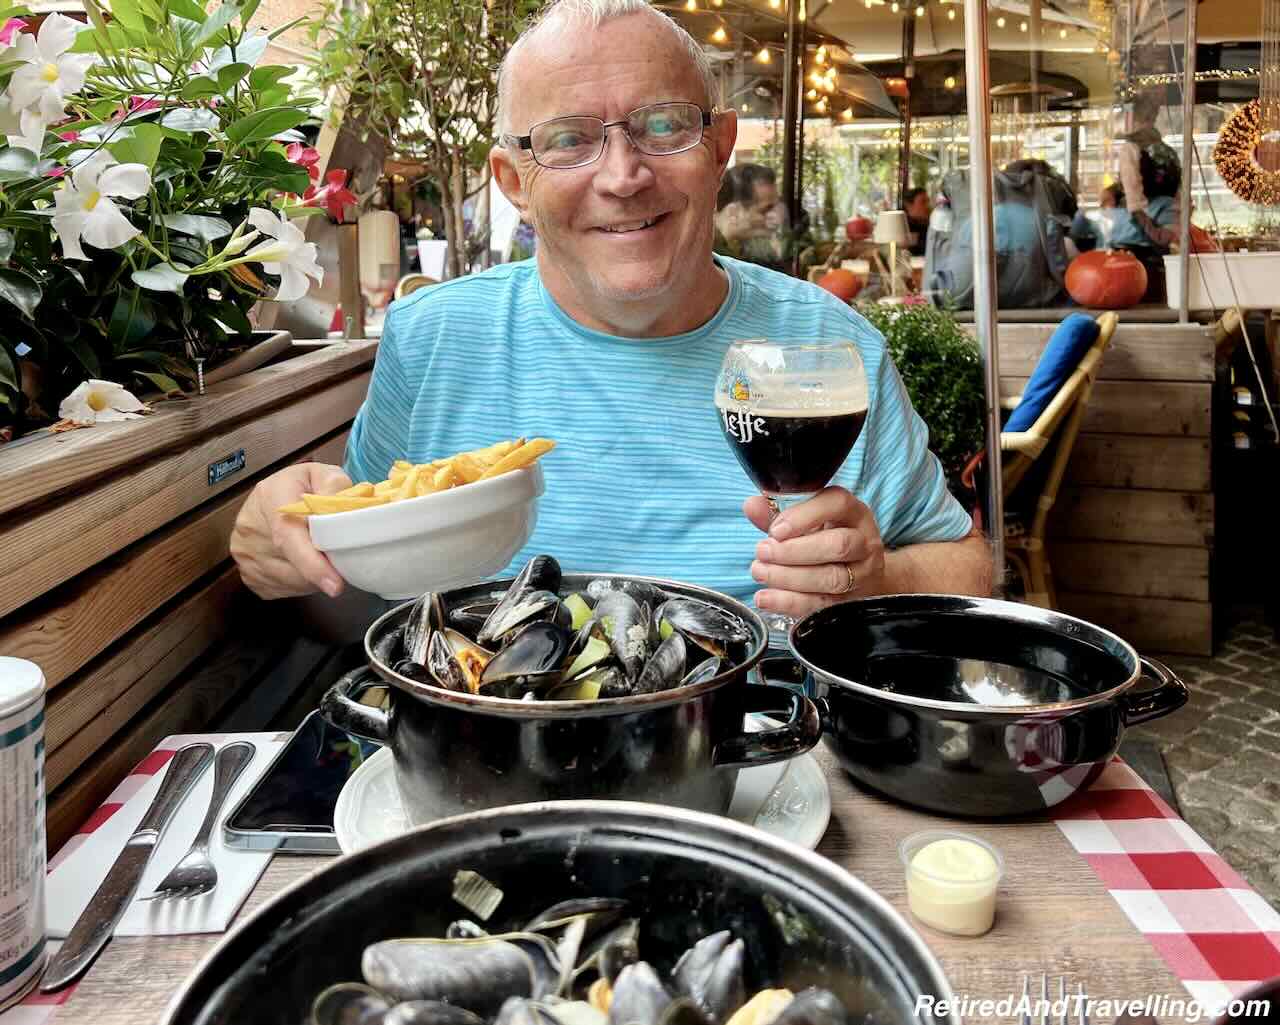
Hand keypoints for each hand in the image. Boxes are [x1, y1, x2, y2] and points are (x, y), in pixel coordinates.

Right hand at [230, 462, 352, 599]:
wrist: (276, 493)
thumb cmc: (303, 486)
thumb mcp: (323, 474)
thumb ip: (336, 486)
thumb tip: (342, 508)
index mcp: (270, 497)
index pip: (288, 537)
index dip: (312, 564)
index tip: (334, 584)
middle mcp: (250, 527)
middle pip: (293, 566)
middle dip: (324, 569)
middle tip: (340, 557)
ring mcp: (244, 553)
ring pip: (290, 583)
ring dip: (314, 578)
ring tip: (322, 556)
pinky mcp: (247, 573)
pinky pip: (282, 590)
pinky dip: (301, 585)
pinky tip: (306, 566)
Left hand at [744, 486, 886, 618]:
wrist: (858, 573)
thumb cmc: (825, 539)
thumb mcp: (805, 521)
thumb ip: (778, 512)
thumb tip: (752, 506)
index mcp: (853, 513)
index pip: (838, 504)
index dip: (805, 515)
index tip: (775, 529)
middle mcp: (863, 542)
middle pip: (838, 545)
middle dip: (794, 551)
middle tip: (762, 551)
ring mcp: (861, 575)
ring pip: (832, 578)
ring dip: (789, 577)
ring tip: (760, 572)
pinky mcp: (850, 602)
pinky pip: (822, 605)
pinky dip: (790, 603)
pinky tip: (766, 598)